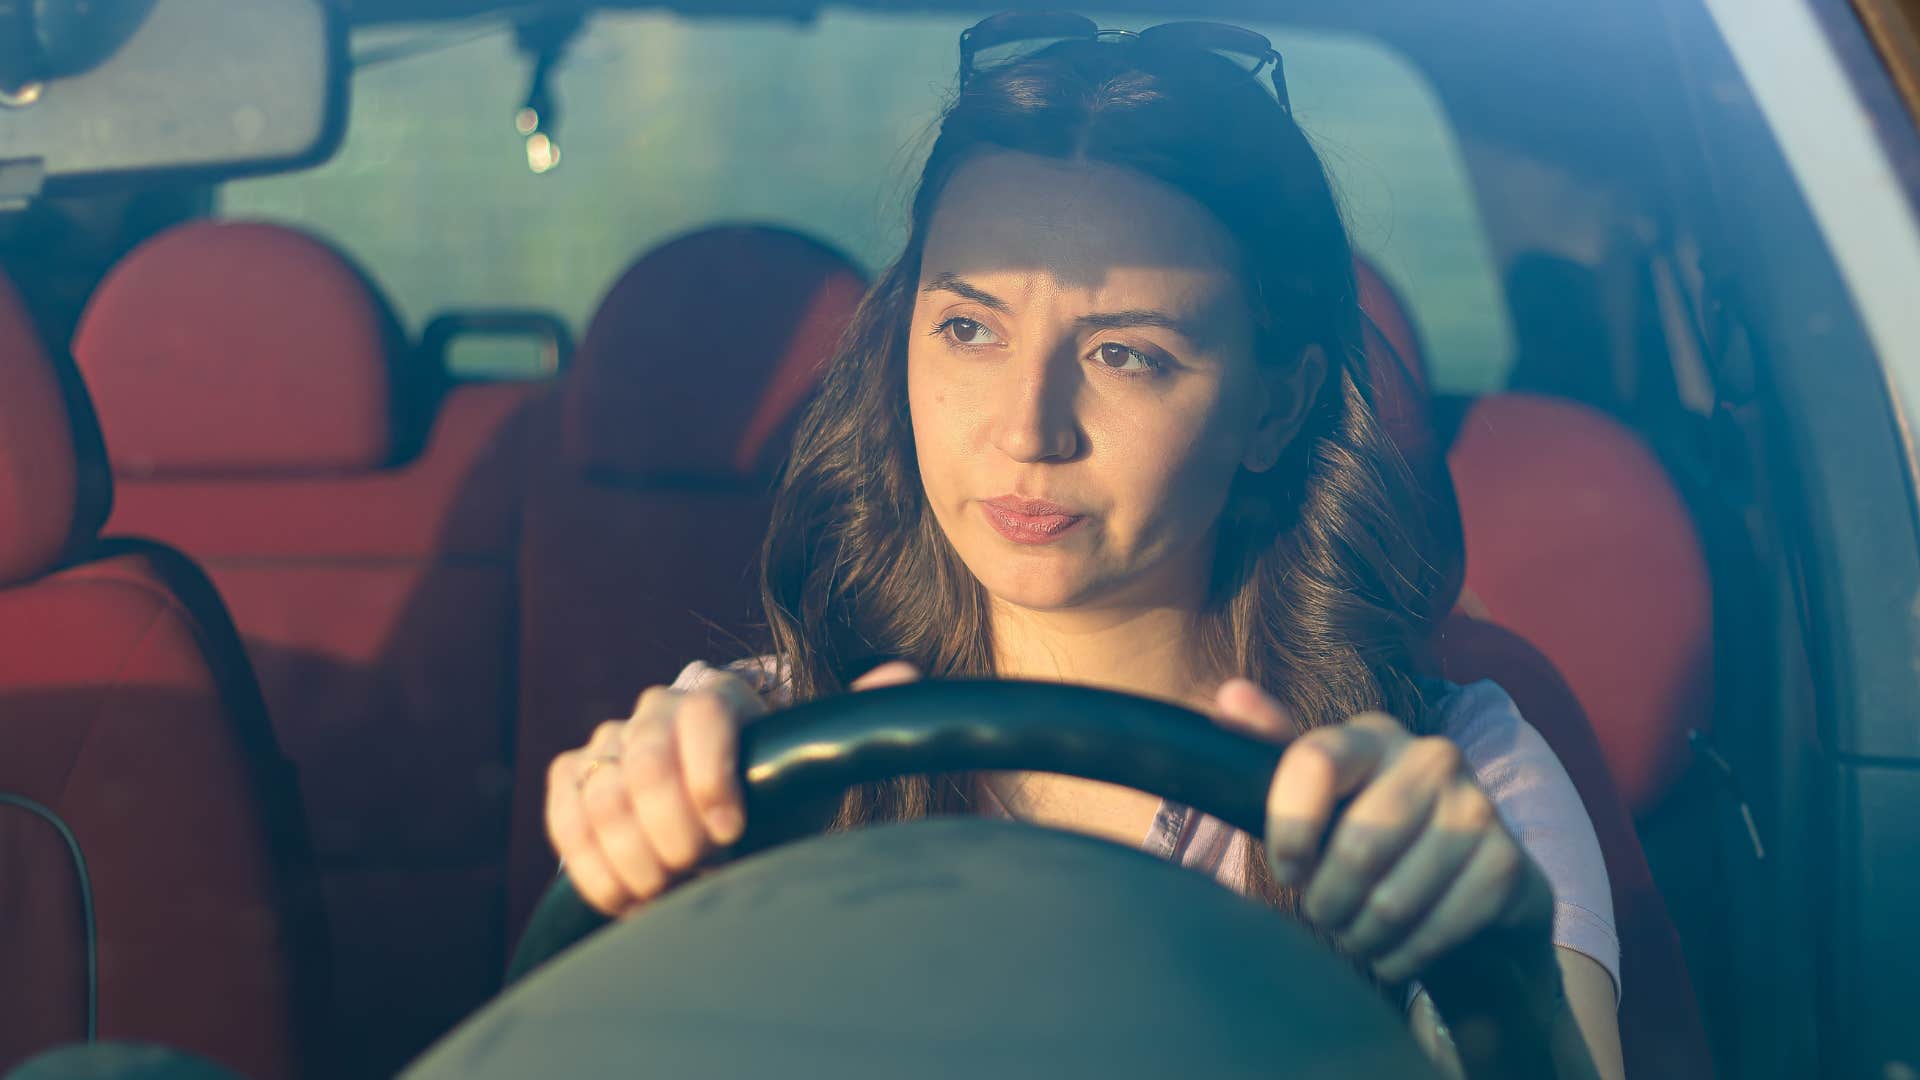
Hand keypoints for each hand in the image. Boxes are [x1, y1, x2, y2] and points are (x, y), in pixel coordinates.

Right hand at [545, 660, 919, 915]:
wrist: (727, 836)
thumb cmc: (779, 805)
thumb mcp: (819, 771)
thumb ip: (850, 723)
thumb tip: (904, 669)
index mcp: (719, 696)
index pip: (702, 717)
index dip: (710, 777)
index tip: (733, 833)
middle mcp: (657, 707)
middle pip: (645, 761)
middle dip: (672, 830)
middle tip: (701, 871)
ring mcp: (609, 741)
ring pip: (602, 797)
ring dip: (635, 858)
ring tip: (670, 890)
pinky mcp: (572, 778)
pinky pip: (566, 816)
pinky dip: (593, 865)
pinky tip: (627, 894)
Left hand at [1213, 678, 1553, 983]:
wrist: (1471, 890)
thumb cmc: (1375, 838)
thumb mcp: (1321, 797)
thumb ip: (1273, 749)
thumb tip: (1230, 695)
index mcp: (1373, 734)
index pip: (1314, 762)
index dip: (1290, 829)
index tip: (1287, 869)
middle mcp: (1432, 757)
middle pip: (1355, 848)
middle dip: (1326, 902)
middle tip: (1325, 914)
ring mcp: (1477, 808)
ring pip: (1390, 901)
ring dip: (1360, 936)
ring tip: (1356, 933)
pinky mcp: (1506, 865)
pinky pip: (1433, 933)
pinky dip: (1401, 958)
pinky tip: (1394, 951)